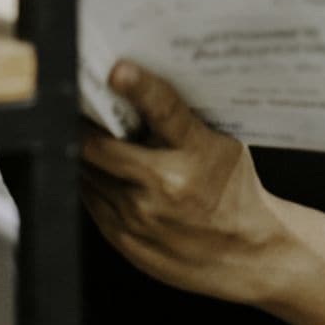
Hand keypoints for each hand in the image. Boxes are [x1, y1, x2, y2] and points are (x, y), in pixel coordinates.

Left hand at [80, 61, 298, 305]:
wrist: (245, 255)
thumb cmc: (233, 191)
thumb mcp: (224, 145)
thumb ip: (185, 119)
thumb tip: (143, 80)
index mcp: (197, 154)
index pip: (165, 111)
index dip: (139, 87)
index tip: (117, 70)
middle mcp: (165, 186)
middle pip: (100, 146)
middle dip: (84, 122)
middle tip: (78, 102)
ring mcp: (139, 215)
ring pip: (87, 171)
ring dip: (83, 150)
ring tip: (87, 133)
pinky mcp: (122, 236)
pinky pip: (88, 197)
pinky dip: (89, 178)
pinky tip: (100, 169)